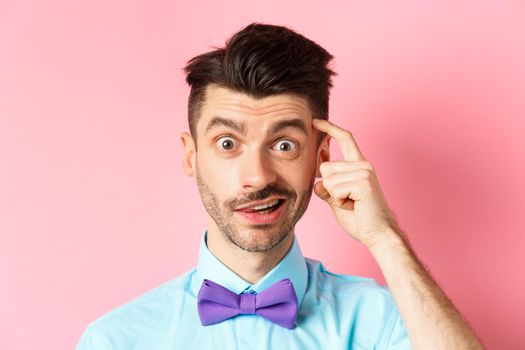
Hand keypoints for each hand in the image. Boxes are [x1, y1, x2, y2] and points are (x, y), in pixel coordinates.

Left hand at [312, 118, 399, 247]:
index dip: (329, 129)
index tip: (316, 121)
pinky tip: (354, 206)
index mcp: (359, 166)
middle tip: (347, 201)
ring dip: (334, 196)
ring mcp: (364, 172)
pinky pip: (334, 189)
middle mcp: (363, 165)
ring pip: (327, 179)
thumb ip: (328, 183)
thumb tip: (318, 171)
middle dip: (328, 187)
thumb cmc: (359, 218)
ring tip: (351, 204)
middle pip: (326, 167)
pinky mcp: (363, 182)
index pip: (345, 139)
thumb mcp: (337, 197)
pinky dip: (339, 201)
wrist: (378, 235)